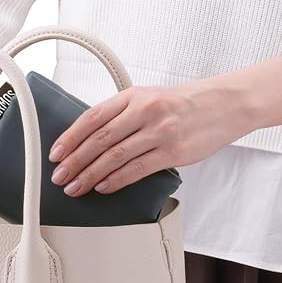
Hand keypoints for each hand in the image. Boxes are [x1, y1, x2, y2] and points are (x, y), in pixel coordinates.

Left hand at [48, 46, 281, 195]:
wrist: (225, 104)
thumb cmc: (186, 103)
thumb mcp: (150, 98)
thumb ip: (123, 114)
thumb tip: (91, 139)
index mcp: (134, 95)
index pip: (93, 117)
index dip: (70, 137)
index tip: (56, 153)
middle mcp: (145, 111)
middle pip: (100, 139)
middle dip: (75, 161)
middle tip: (59, 176)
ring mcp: (160, 131)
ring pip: (115, 157)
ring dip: (90, 175)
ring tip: (75, 187)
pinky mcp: (173, 152)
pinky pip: (137, 169)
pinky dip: (117, 180)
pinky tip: (103, 187)